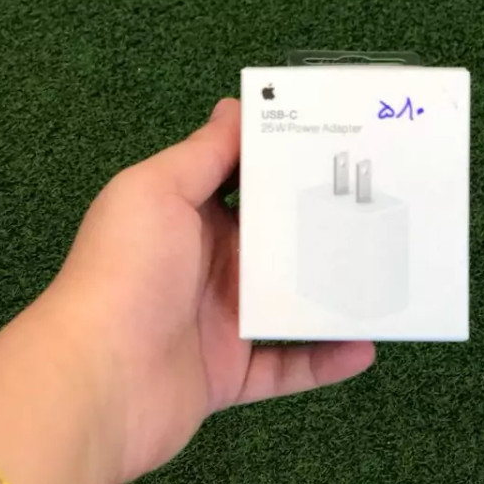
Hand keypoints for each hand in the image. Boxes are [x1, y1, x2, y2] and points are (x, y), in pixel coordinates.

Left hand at [51, 99, 374, 483]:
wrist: (101, 378)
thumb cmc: (129, 270)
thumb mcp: (158, 191)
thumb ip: (202, 154)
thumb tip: (236, 105)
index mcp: (190, 219)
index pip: (247, 188)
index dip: (287, 169)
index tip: (341, 152)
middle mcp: (208, 269)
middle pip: (277, 249)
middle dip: (323, 234)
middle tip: (381, 217)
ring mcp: (220, 325)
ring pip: (289, 308)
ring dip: (332, 300)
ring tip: (382, 285)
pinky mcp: (230, 376)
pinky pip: (287, 367)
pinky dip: (324, 361)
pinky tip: (365, 348)